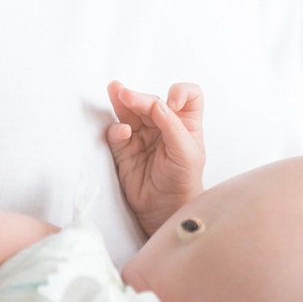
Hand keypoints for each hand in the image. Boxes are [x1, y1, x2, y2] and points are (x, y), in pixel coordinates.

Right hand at [105, 80, 204, 236]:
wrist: (164, 209)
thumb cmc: (183, 182)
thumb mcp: (186, 154)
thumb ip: (172, 127)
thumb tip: (157, 104)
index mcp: (186, 123)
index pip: (187, 96)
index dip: (180, 92)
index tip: (172, 103)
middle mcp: (164, 125)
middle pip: (152, 101)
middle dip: (141, 97)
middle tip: (127, 95)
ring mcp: (143, 135)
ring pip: (131, 111)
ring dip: (122, 101)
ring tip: (115, 92)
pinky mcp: (125, 148)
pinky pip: (117, 132)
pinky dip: (117, 129)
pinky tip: (122, 131)